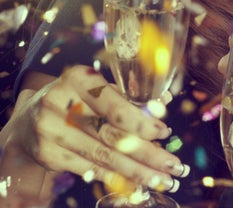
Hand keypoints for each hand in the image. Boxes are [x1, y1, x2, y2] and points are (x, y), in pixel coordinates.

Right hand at [7, 65, 188, 191]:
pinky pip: (90, 169)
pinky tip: (138, 182)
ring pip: (104, 157)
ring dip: (138, 172)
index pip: (115, 107)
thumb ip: (127, 97)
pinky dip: (117, 177)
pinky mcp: (48, 156)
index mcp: (78, 79)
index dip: (143, 123)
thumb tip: (165, 103)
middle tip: (174, 166)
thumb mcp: (96, 87)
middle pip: (113, 136)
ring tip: (163, 179)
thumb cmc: (75, 98)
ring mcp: (52, 132)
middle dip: (149, 154)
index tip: (165, 132)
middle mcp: (61, 104)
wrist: (28, 119)